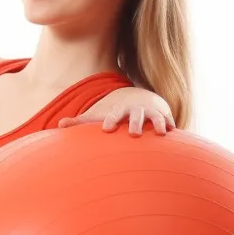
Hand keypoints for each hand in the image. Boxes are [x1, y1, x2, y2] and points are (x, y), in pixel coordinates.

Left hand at [58, 92, 175, 135]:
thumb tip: (59, 125)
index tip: (106, 129)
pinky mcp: (163, 118)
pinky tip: (175, 134)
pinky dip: (171, 126)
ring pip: (156, 117)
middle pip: (135, 116)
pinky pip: (169, 121)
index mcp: (119, 110)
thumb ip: (81, 122)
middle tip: (134, 134)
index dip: (110, 120)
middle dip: (135, 123)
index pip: (113, 114)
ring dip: (158, 123)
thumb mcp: (99, 115)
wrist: (140, 100)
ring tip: (162, 133)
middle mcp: (135, 110)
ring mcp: (151, 113)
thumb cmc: (115, 113)